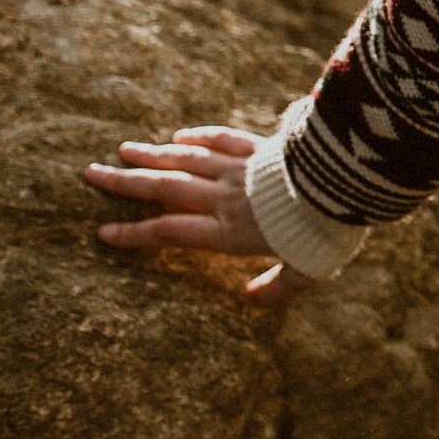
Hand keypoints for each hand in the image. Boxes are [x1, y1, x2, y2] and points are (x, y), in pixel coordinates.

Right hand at [85, 127, 312, 307]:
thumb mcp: (305, 272)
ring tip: (122, 149)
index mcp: (229, 232)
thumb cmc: (326, 235)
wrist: (348, 185)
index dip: (134, 234)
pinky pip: (224, 140)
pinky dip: (201, 137)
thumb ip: (275, 288)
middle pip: (165, 188)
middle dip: (125, 183)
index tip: (103, 233)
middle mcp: (226, 197)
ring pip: (187, 159)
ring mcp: (241, 169)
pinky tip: (182, 136)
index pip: (169, 232)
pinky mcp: (262, 147)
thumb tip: (249, 302)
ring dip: (152, 154)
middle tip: (90, 173)